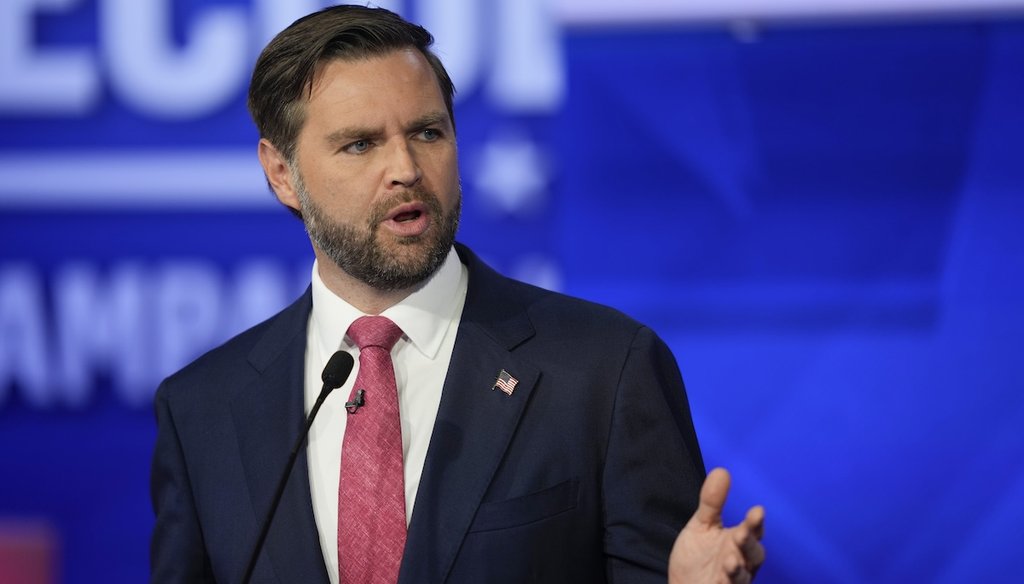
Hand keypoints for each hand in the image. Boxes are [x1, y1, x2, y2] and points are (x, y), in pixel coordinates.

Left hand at [669, 468, 764, 583]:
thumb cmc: (697, 558)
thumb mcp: (702, 526)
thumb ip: (712, 502)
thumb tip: (721, 470)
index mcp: (739, 541)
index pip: (752, 530)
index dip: (755, 523)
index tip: (756, 511)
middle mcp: (742, 561)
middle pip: (754, 553)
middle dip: (749, 543)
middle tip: (742, 533)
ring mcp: (734, 580)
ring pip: (744, 576)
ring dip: (739, 569)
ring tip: (730, 561)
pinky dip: (728, 583)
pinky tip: (722, 578)